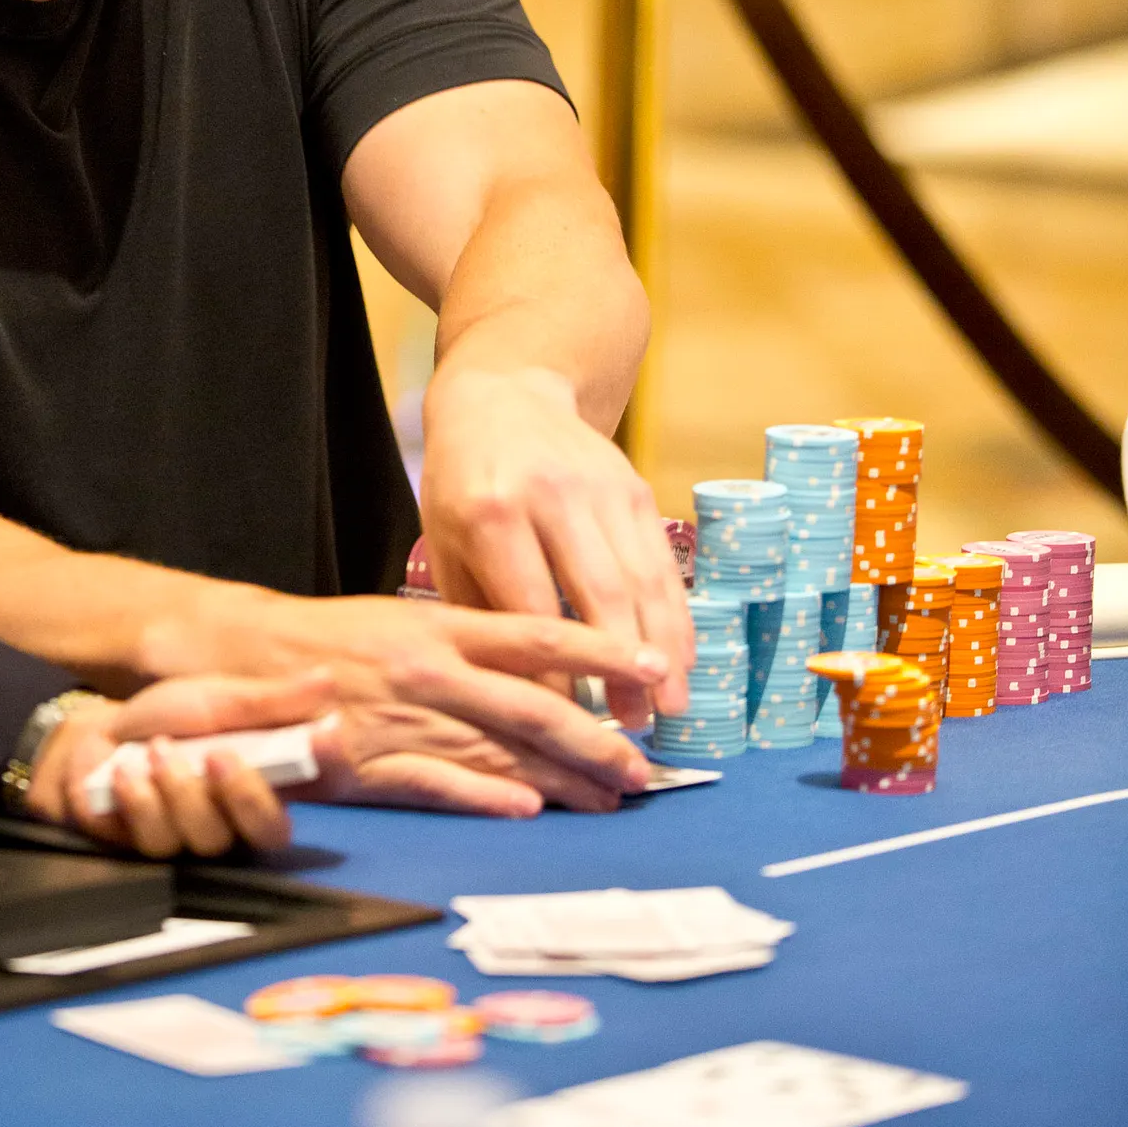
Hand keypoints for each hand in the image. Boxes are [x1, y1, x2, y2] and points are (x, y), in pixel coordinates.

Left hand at [25, 673, 337, 858]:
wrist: (100, 737)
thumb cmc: (170, 717)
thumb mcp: (218, 698)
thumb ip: (270, 700)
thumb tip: (328, 680)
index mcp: (272, 772)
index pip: (327, 783)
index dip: (334, 767)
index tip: (326, 737)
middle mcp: (244, 814)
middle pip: (271, 832)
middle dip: (246, 796)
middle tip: (219, 755)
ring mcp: (200, 838)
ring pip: (209, 839)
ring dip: (180, 789)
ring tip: (156, 750)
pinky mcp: (156, 852)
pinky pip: (158, 842)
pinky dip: (140, 800)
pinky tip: (125, 773)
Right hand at [144, 587, 664, 803]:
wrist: (237, 653)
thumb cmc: (330, 640)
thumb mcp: (403, 622)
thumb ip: (464, 644)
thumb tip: (539, 667)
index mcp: (437, 626)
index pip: (536, 636)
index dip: (598, 653)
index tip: (652, 666)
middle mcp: (426, 668)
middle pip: (527, 707)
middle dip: (593, 741)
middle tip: (643, 769)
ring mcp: (397, 717)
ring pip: (494, 751)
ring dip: (558, 781)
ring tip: (608, 800)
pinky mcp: (364, 763)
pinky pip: (432, 783)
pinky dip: (481, 798)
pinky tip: (526, 812)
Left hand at [420, 364, 693, 718]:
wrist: (501, 398)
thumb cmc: (462, 485)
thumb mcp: (445, 542)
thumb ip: (477, 611)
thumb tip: (518, 694)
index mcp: (490, 514)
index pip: (530, 610)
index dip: (556, 674)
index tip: (568, 727)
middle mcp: (551, 496)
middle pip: (600, 594)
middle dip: (623, 668)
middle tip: (639, 726)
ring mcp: (600, 487)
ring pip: (644, 579)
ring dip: (664, 648)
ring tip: (671, 705)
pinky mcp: (635, 486)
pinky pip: (663, 559)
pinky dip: (677, 612)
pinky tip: (682, 656)